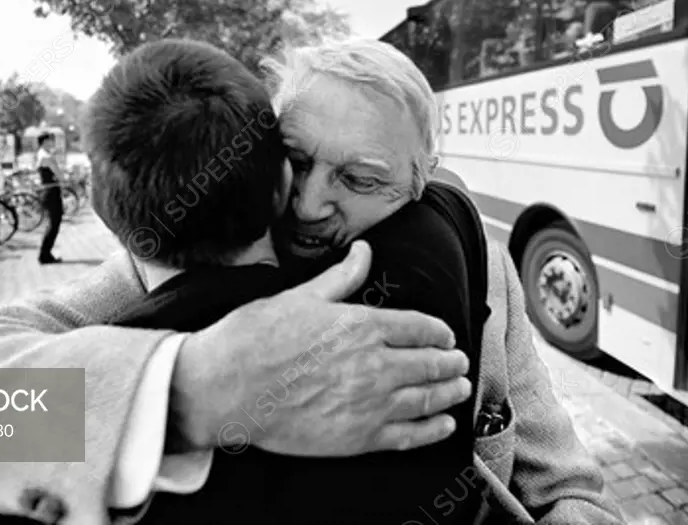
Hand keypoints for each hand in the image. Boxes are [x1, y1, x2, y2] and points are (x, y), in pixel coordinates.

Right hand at [170, 241, 471, 455]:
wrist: (227, 387)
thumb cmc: (257, 339)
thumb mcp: (302, 296)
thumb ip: (342, 277)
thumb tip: (363, 251)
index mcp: (363, 326)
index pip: (420, 327)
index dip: (439, 332)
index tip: (446, 336)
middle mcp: (375, 364)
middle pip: (430, 363)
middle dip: (451, 363)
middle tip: (460, 364)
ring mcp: (370, 403)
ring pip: (427, 398)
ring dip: (449, 393)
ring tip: (459, 390)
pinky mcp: (358, 437)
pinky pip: (410, 435)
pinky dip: (432, 430)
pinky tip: (443, 425)